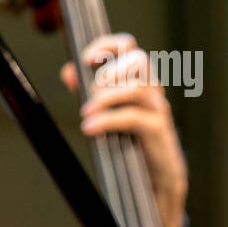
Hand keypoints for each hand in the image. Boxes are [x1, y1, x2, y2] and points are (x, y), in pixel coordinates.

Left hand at [61, 34, 188, 226]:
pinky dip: (108, 120)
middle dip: (109, 71)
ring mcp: (158, 110)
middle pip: (139, 60)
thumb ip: (91, 91)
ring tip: (86, 112)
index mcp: (140, 81)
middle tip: (91, 92)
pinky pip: (133, 117)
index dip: (108, 46)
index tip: (87, 58)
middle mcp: (153, 91)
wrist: (156, 180)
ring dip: (106, 97)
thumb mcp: (109, 113)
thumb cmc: (133, 144)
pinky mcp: (158, 131)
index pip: (129, 48)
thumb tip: (69, 71)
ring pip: (138, 86)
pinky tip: (91, 128)